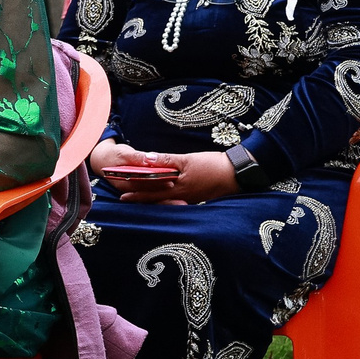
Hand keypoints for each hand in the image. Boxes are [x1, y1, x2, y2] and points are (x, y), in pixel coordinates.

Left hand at [92, 142, 234, 203]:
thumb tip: (146, 159)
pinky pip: (175, 198)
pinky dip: (165, 196)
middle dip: (140, 197)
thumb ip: (166, 160)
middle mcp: (180, 196)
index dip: (135, 192)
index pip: (150, 191)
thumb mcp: (187, 160)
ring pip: (165, 199)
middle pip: (155, 198)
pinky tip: (162, 194)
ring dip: (151, 197)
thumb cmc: (213, 165)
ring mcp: (188, 198)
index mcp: (176, 188)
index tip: (121, 192)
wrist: (238, 174)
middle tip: (123, 197)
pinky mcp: (196, 196)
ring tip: (138, 196)